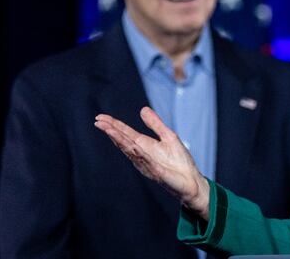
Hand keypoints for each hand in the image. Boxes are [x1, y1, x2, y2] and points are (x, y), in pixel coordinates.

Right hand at [94, 107, 210, 219]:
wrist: (191, 181)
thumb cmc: (179, 161)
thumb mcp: (168, 137)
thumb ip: (155, 124)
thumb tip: (142, 109)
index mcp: (144, 146)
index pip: (126, 134)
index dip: (113, 126)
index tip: (100, 117)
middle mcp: (142, 156)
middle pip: (124, 142)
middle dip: (112, 132)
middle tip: (98, 122)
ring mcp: (149, 165)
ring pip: (132, 152)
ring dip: (121, 141)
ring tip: (110, 131)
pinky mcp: (160, 173)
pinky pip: (150, 164)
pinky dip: (142, 156)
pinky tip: (135, 147)